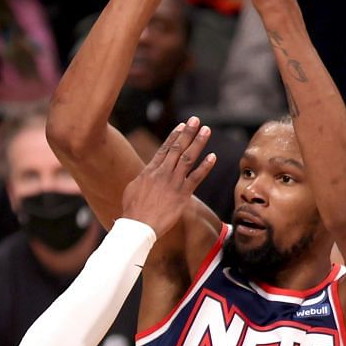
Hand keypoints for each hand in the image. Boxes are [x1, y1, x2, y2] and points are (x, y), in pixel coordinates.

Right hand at [120, 116, 213, 236]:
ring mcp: (173, 182)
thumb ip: (143, 178)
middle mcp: (163, 172)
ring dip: (198, 142)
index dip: (174, 136)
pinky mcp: (182, 194)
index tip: (182, 126)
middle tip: (196, 120)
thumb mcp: (133, 188)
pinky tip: (213, 156)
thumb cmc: (132, 210)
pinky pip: (196, 177)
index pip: (164, 149)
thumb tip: (147, 173)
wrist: (138, 225)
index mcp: (150, 170)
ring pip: (188, 157)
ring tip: (206, 130)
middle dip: (188, 132)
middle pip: (178, 148)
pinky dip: (205, 166)